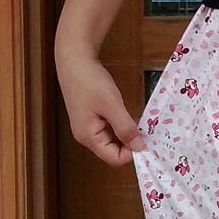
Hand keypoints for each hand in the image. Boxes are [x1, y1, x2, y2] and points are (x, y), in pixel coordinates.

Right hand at [56, 52, 144, 167]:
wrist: (74, 59)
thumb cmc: (90, 81)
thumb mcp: (112, 105)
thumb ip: (126, 128)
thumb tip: (138, 147)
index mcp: (89, 137)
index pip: (114, 159)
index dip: (131, 153)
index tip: (144, 138)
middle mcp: (86, 136)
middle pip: (114, 151)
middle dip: (130, 142)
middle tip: (141, 127)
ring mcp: (87, 127)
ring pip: (113, 140)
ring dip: (126, 132)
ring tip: (133, 118)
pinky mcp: (91, 118)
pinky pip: (110, 129)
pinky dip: (120, 124)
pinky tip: (125, 113)